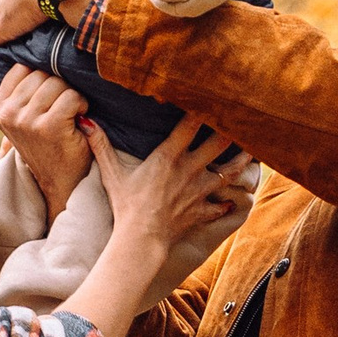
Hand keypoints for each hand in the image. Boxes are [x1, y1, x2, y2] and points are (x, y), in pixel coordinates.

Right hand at [0, 64, 94, 216]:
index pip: (22, 67)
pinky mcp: (48, 126)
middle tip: (62, 110)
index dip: (43, 76)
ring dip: (71, 97)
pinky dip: (82, 105)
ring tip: (70, 116)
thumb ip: (22, 89)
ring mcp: (26, 120)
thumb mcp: (25, 116)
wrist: (61, 182)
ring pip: (57, 83)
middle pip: (42, 73)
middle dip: (58, 87)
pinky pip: (72, 96)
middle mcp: (7, 113)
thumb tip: (30, 44)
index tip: (48, 97)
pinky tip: (78, 121)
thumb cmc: (49, 144)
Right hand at [98, 118, 252, 252]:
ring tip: (252, 151)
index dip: (204, 107)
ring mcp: (199, 191)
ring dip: (241, 162)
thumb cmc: (126, 206)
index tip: (213, 95)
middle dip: (233, 129)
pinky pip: (220, 206)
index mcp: (169, 156)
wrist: (141, 241)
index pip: (192, 123)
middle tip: (244, 116)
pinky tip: (232, 200)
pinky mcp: (201, 211)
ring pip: (230, 172)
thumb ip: (100, 146)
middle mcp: (190, 170)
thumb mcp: (111, 174)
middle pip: (220, 143)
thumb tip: (86, 121)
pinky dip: (225, 203)